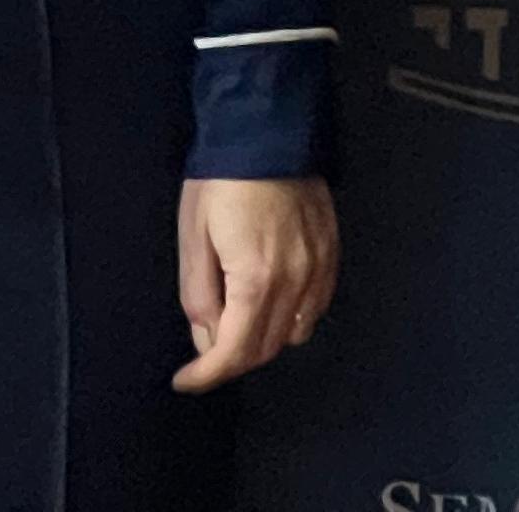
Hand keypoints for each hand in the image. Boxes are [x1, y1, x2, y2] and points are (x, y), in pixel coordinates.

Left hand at [173, 175, 336, 390]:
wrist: (267, 137)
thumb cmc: (220, 183)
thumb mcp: (193, 235)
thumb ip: (199, 292)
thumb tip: (206, 337)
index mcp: (256, 281)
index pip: (236, 350)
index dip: (209, 373)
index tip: (186, 381)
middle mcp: (296, 286)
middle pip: (266, 347)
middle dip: (230, 358)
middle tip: (202, 352)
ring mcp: (320, 274)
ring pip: (292, 334)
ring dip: (260, 341)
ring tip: (231, 323)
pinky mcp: (332, 261)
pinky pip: (312, 311)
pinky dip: (287, 321)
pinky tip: (266, 304)